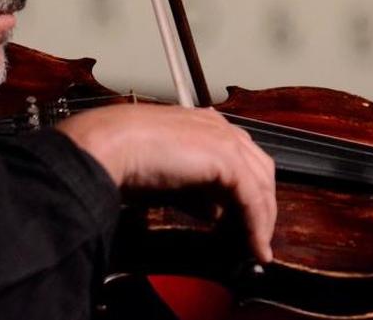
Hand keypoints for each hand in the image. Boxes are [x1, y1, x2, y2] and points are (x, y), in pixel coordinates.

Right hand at [56, 103, 276, 262]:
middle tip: (254, 235)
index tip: (242, 219)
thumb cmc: (123, 156)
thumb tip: (213, 211)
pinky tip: (255, 248)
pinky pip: (253, 199)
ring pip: (261, 184)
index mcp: (203, 124)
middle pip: (259, 168)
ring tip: (257, 248)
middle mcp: (218, 127)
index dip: (246, 190)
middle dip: (262, 204)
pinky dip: (257, 226)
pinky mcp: (227, 159)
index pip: (239, 157)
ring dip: (263, 219)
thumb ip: (194, 192)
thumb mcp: (167, 178)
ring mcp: (225, 140)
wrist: (110, 145)